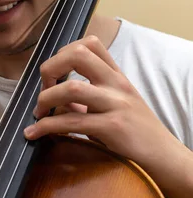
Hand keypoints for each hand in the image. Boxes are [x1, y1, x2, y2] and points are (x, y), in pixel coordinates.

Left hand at [23, 35, 183, 176]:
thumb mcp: (115, 105)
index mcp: (116, 76)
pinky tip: (34, 133)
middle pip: (78, 55)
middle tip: (43, 90)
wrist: (162, 154)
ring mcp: (115, 104)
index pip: (89, 43)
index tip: (53, 75)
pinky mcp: (112, 127)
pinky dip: (46, 126)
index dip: (63, 54)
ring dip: (46, 98)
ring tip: (38, 113)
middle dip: (50, 69)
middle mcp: (116, 84)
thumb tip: (54, 100)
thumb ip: (88, 98)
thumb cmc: (135, 131)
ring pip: (72, 88)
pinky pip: (71, 122)